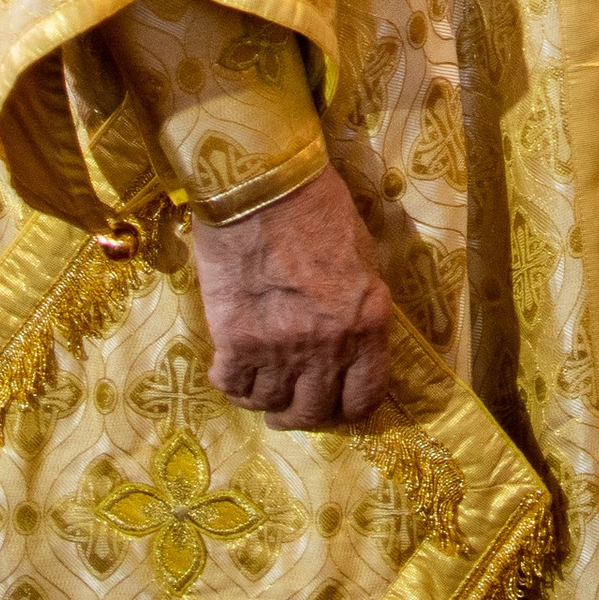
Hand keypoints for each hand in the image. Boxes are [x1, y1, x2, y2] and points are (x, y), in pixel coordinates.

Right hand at [192, 166, 392, 430]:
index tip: (333, 405)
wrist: (262, 184)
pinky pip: (232, 386)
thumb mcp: (361, 258)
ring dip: (264, 399)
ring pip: (270, 404)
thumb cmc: (317, 207)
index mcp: (368, 324)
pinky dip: (231, 384)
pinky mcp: (235, 342)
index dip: (347, 408)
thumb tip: (349, 340)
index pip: (364, 397)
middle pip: (314, 411)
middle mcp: (328, 347)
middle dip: (301, 415)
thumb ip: (358, 308)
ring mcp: (280, 349)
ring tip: (258, 386)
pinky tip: (230, 369)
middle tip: (288, 408)